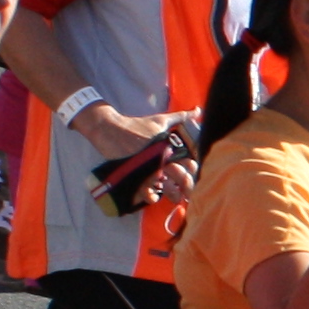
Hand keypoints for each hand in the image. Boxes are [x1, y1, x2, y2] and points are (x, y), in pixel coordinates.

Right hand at [78, 101, 194, 205]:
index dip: (192, 168)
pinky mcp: (134, 175)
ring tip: (175, 198)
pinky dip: (151, 197)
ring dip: (171, 194)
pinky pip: (145, 191)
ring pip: (163, 187)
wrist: (110, 129)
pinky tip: (155, 197)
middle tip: (188, 191)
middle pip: (178, 176)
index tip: (192, 171)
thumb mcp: (160, 119)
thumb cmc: (137, 124)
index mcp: (167, 146)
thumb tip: (198, 110)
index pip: (187, 161)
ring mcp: (146, 168)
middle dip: (186, 185)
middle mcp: (158, 158)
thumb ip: (181, 117)